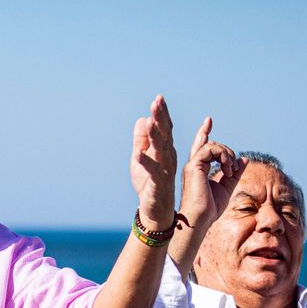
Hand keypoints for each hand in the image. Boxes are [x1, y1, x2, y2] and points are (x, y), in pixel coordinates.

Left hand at [130, 95, 176, 232]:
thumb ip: (141, 140)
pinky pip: (153, 172)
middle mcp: (168, 157)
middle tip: (157, 102)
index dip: (162, 114)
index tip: (159, 98)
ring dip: (155, 137)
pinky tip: (138, 155)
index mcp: (165, 150)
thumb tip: (142, 119)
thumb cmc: (149, 183)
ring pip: (161, 151)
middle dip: (161, 119)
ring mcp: (165, 170)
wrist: (156, 209)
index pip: (165, 128)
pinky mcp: (159, 184)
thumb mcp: (142, 158)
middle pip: (165, 135)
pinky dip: (145, 163)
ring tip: (149, 123)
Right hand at [176, 116, 241, 232]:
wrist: (199, 220)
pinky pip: (211, 149)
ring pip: (212, 144)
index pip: (201, 146)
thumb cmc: (210, 209)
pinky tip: (227, 170)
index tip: (209, 120)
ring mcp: (192, 165)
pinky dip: (223, 156)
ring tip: (230, 171)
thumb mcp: (227, 187)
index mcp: (199, 169)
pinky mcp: (194, 166)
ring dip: (227, 155)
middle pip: (211, 143)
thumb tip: (244, 159)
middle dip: (227, 152)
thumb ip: (234, 173)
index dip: (204, 132)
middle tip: (233, 169)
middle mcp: (194, 165)